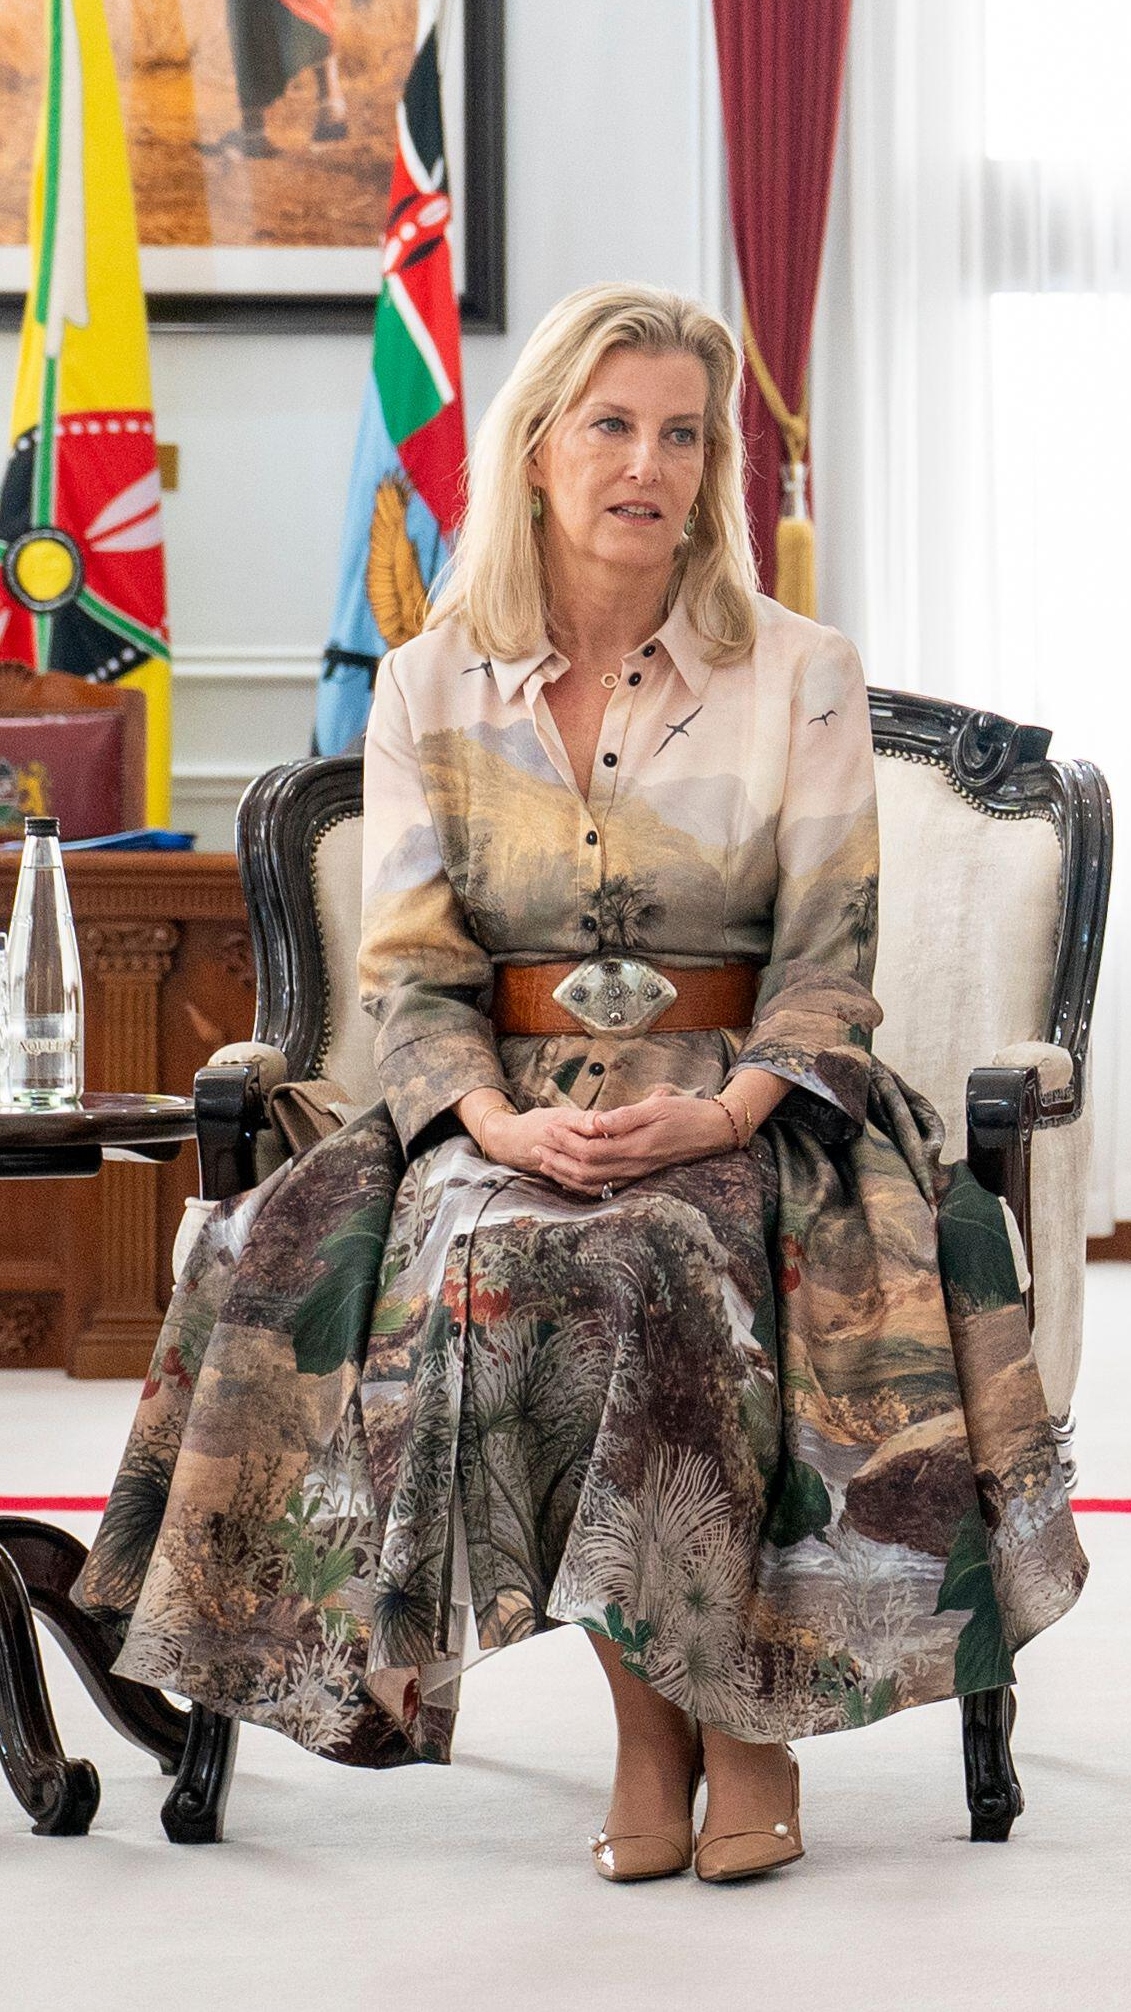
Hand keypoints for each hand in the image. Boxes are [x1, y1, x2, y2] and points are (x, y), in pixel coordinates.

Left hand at [482, 1088, 734, 1196]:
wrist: (715, 1131)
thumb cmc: (687, 1113)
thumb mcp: (657, 1107)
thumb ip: (624, 1117)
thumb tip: (593, 1122)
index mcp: (635, 1147)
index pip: (589, 1150)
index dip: (565, 1141)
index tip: (547, 1128)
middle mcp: (633, 1166)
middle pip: (584, 1170)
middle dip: (557, 1159)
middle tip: (536, 1146)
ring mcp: (636, 1174)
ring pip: (592, 1183)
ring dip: (565, 1173)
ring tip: (545, 1162)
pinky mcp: (639, 1175)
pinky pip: (604, 1187)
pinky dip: (582, 1183)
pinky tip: (569, 1176)